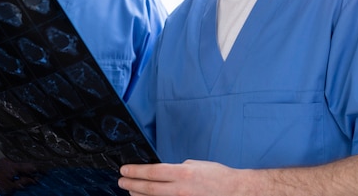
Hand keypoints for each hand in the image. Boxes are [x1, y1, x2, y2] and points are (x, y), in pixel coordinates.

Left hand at [119, 159, 244, 195]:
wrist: (236, 192)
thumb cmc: (218, 177)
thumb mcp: (195, 165)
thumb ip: (176, 169)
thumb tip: (160, 173)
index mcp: (183, 173)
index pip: (152, 172)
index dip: (135, 171)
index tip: (124, 170)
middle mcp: (181, 190)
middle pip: (149, 188)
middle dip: (132, 184)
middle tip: (121, 181)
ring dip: (139, 195)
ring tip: (129, 190)